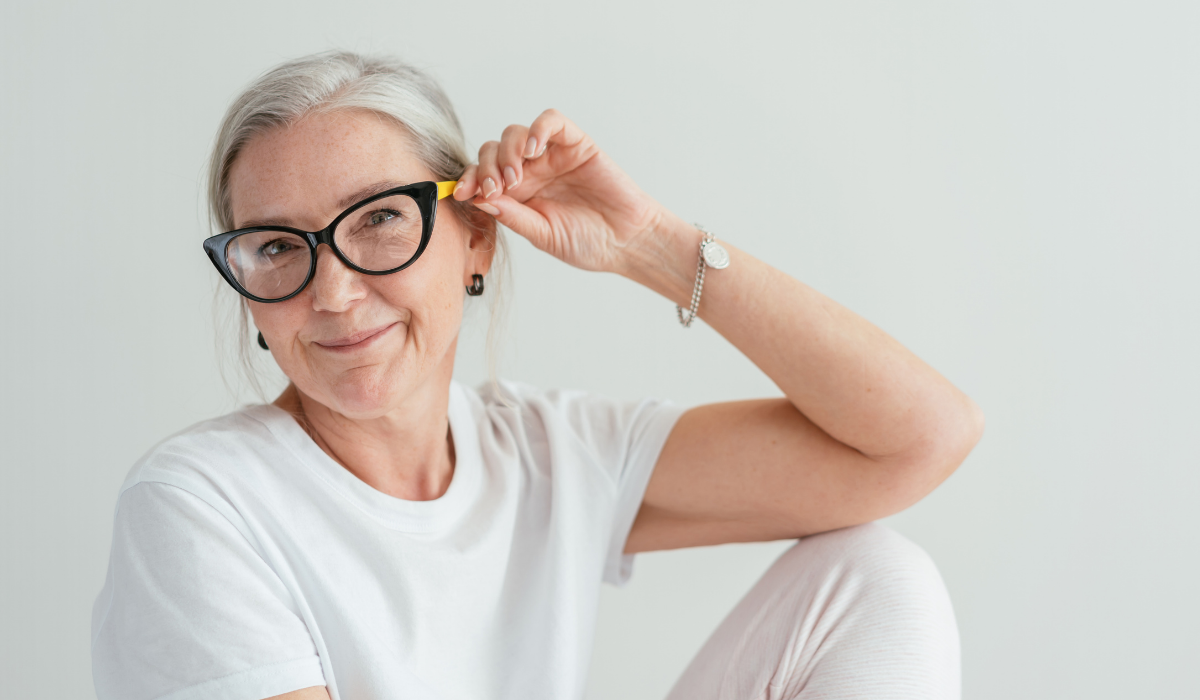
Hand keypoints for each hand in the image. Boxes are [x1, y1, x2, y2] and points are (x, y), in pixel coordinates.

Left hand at [453, 109, 668, 273]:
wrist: (627, 242)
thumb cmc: (587, 243)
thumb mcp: (542, 235)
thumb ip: (512, 216)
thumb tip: (478, 199)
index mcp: (517, 195)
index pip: (483, 176)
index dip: (469, 180)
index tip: (462, 193)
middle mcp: (530, 171)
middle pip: (492, 151)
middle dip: (486, 168)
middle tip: (496, 189)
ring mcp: (552, 156)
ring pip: (515, 134)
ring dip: (507, 152)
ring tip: (517, 177)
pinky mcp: (576, 143)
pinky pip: (551, 121)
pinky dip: (538, 129)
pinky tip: (534, 150)